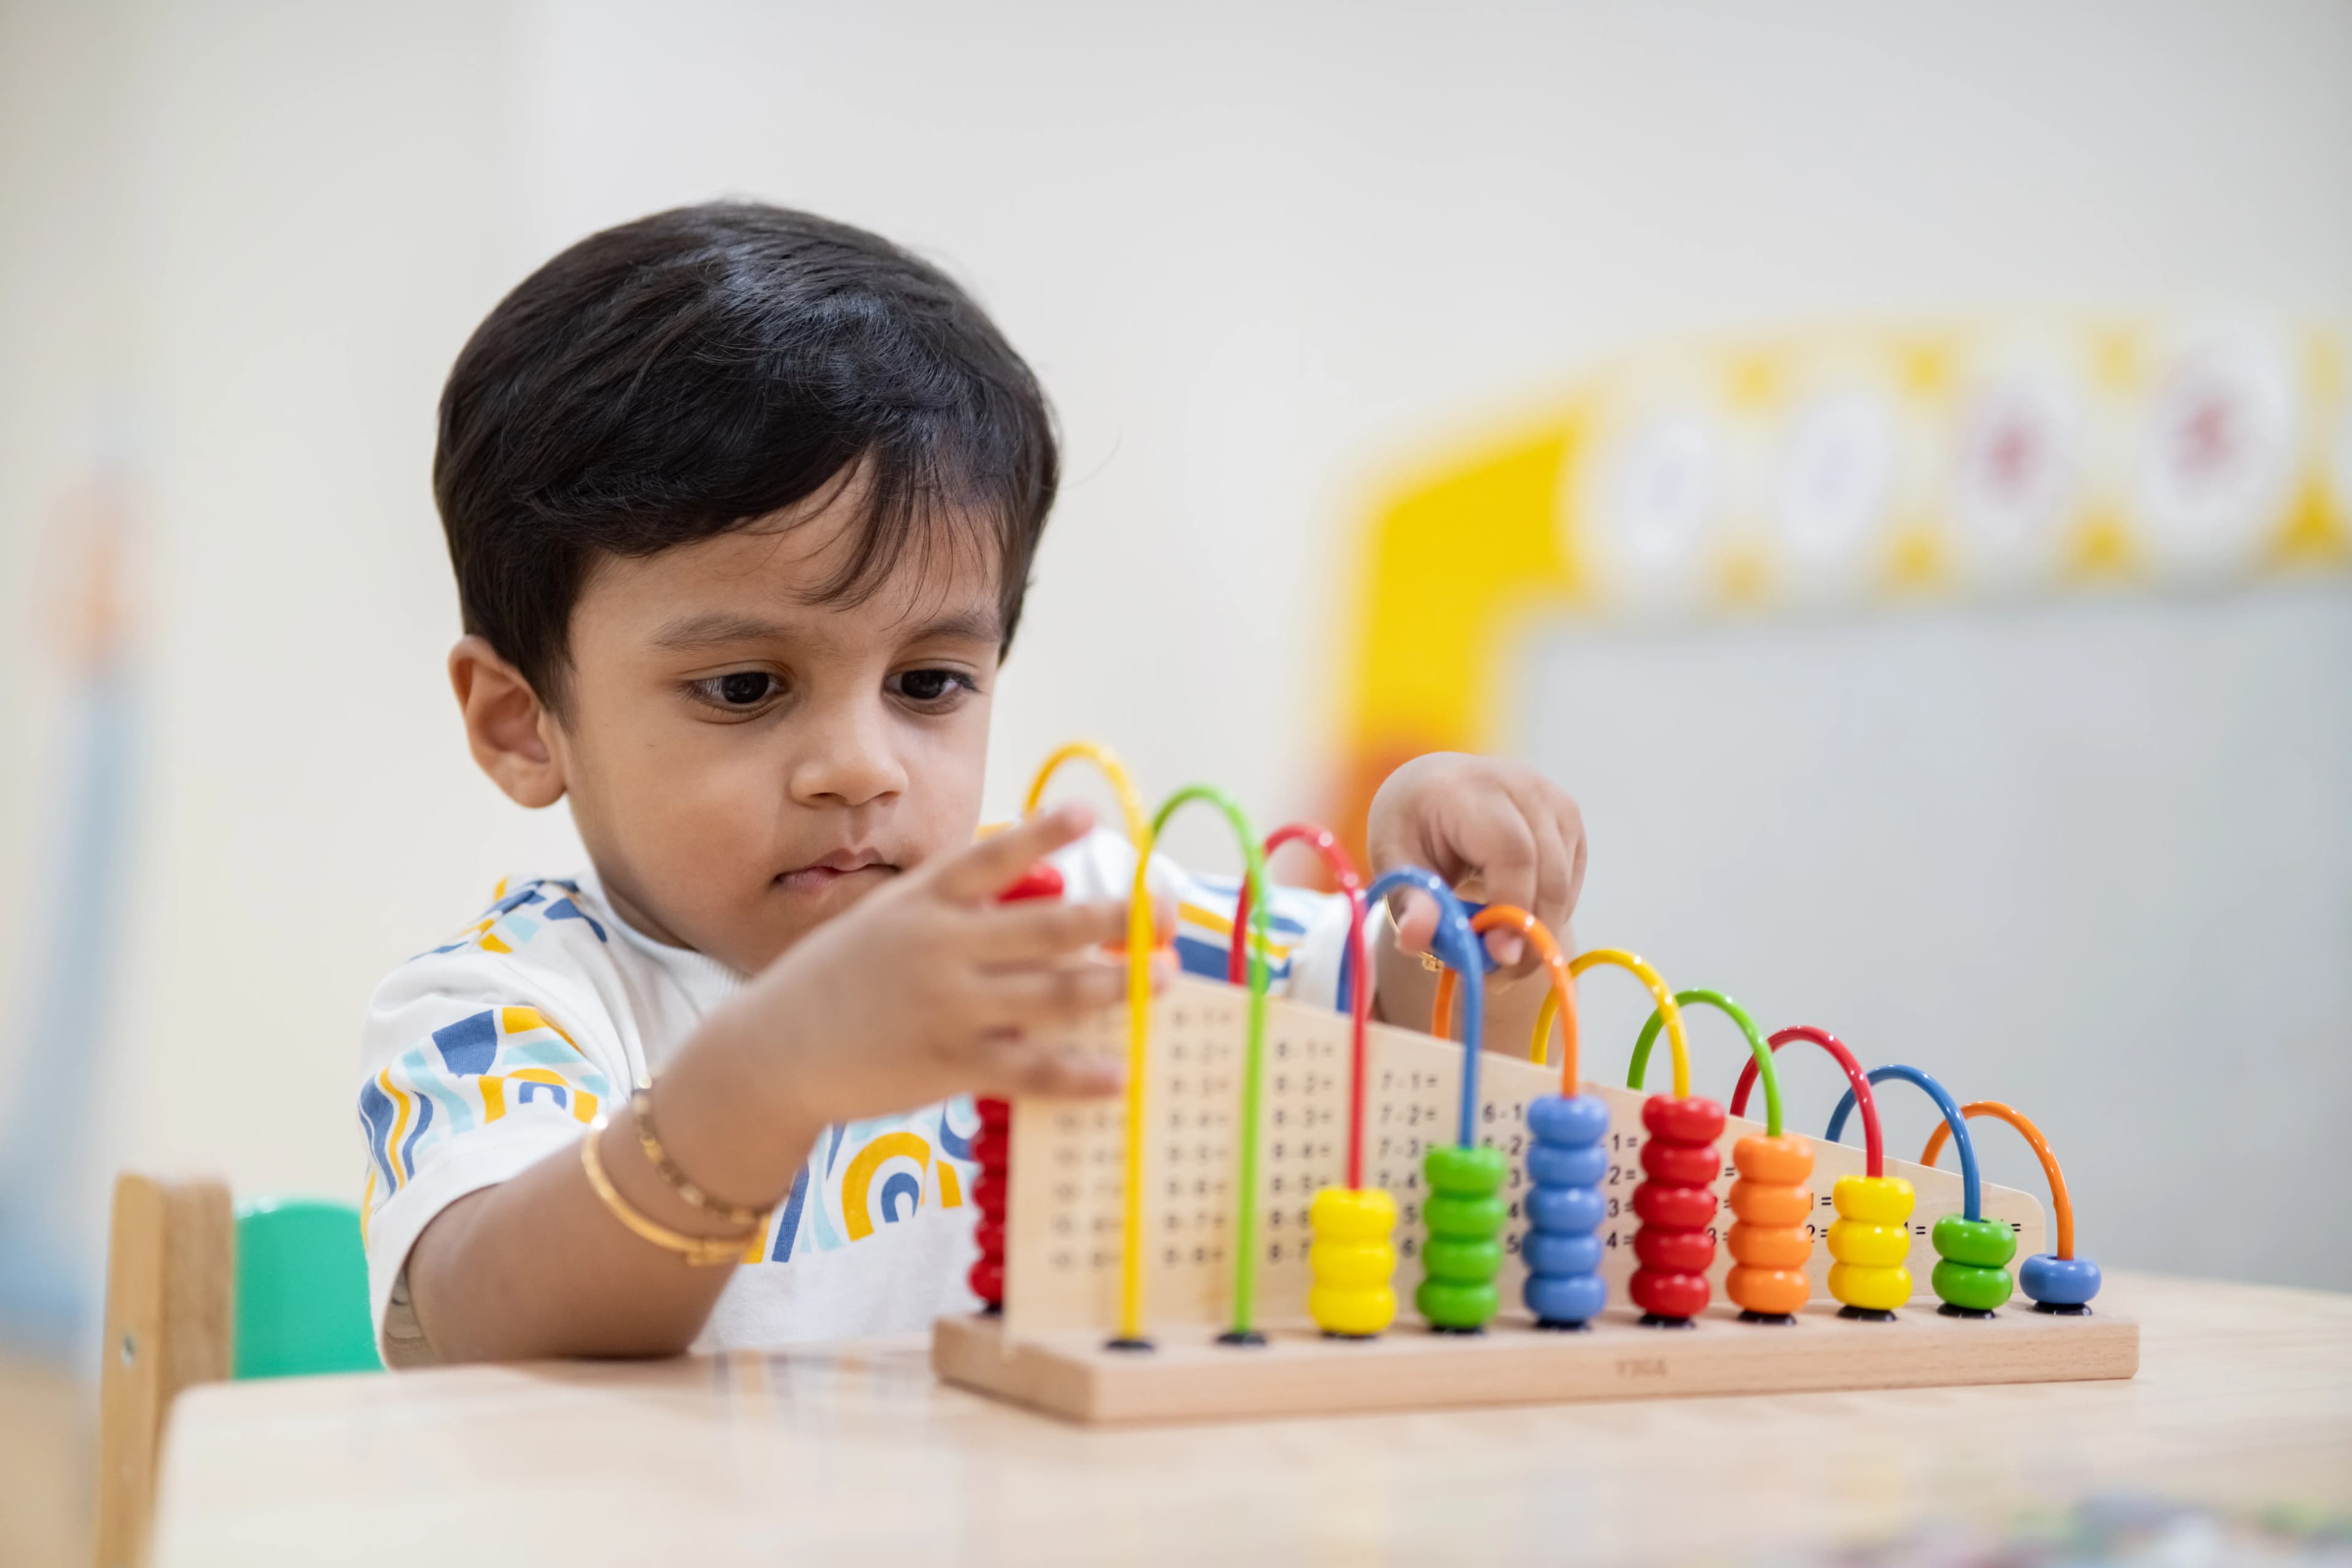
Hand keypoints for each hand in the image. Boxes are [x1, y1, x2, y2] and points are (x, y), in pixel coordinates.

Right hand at [707, 803, 1153, 1131]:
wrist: (772, 1053)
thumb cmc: (837, 983)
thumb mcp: (884, 923)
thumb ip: (953, 909)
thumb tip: (1042, 894)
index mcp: (922, 902)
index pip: (991, 857)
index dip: (1043, 833)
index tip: (1089, 815)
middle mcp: (939, 947)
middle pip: (1049, 926)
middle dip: (1117, 920)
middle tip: (1163, 916)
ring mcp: (947, 1007)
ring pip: (1055, 994)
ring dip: (1119, 986)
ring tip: (1165, 980)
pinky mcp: (949, 1065)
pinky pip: (1031, 1070)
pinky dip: (1081, 1075)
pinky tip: (1121, 1074)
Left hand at [1367, 753, 1586, 972]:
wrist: (1435, 788)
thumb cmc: (1412, 827)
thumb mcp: (1393, 861)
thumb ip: (1409, 902)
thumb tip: (1416, 940)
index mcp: (1470, 789)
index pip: (1511, 851)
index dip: (1511, 908)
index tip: (1498, 958)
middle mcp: (1521, 786)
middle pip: (1547, 872)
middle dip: (1528, 933)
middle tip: (1498, 976)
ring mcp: (1553, 800)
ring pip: (1563, 883)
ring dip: (1538, 929)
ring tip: (1496, 952)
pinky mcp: (1569, 820)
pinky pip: (1569, 882)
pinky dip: (1547, 912)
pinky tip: (1511, 917)